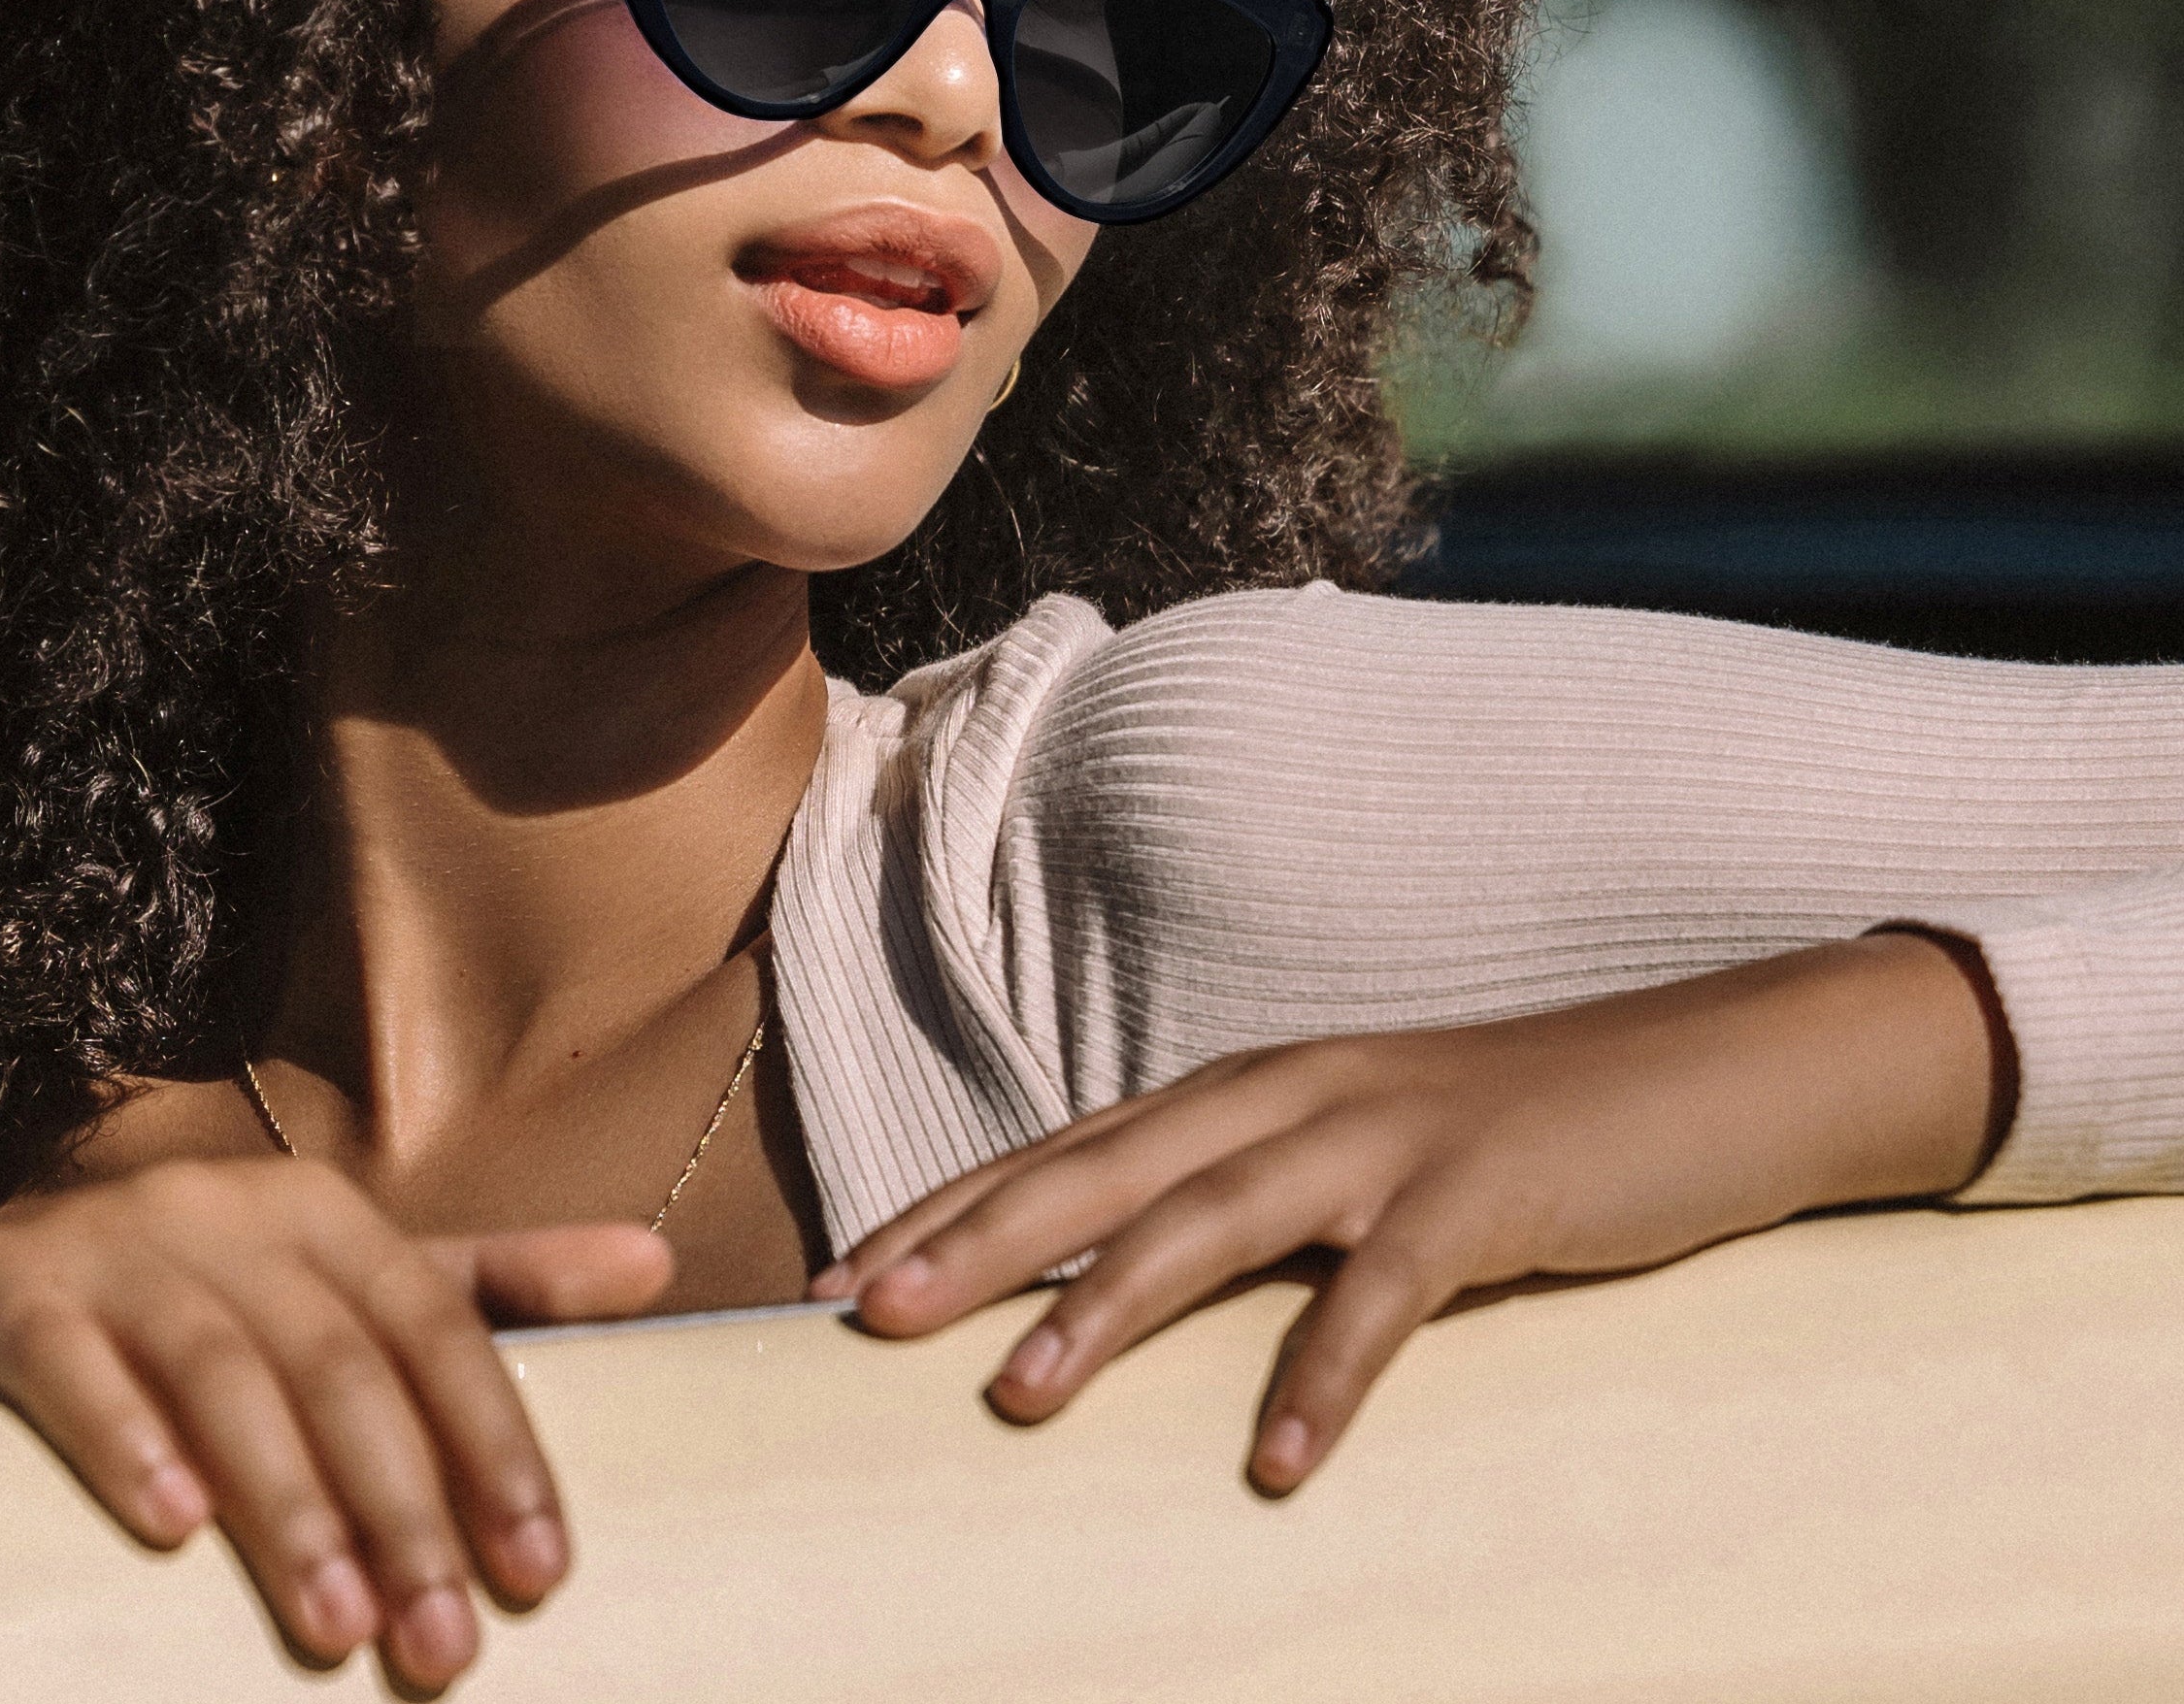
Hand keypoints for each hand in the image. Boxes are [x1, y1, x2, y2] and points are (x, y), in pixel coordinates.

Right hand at [0, 1158, 671, 1691]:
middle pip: (340, 1365)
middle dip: (401, 1509)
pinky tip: (169, 1527)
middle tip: (442, 1647)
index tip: (540, 1571)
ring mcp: (123, 1249)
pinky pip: (72, 1368)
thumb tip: (658, 1264)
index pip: (438, 1327)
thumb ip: (502, 1281)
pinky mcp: (16, 1297)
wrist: (16, 1240)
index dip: (493, 1446)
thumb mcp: (358, 1274)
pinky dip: (125, 1442)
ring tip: (334, 1624)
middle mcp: (236, 1214)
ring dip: (285, 1505)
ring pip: (222, 1375)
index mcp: (331, 1215)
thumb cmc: (221, 1285)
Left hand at [813, 931, 2002, 1493]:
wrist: (1702, 1071)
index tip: (838, 1276)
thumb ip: (1253, 1202)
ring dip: (1107, 1310)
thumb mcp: (1356, 1156)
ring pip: (1212, 1220)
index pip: (1065, 1150)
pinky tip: (1277, 1467)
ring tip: (1017, 1400)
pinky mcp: (1481, 1193)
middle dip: (973, 1243)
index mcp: (1246, 1091)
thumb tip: (1134, 1291)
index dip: (948, 1206)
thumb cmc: (1511, 1132)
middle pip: (1100, 1172)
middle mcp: (1289, 1096)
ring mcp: (1383, 1137)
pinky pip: (1384, 1295)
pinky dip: (1324, 1376)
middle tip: (862, 1316)